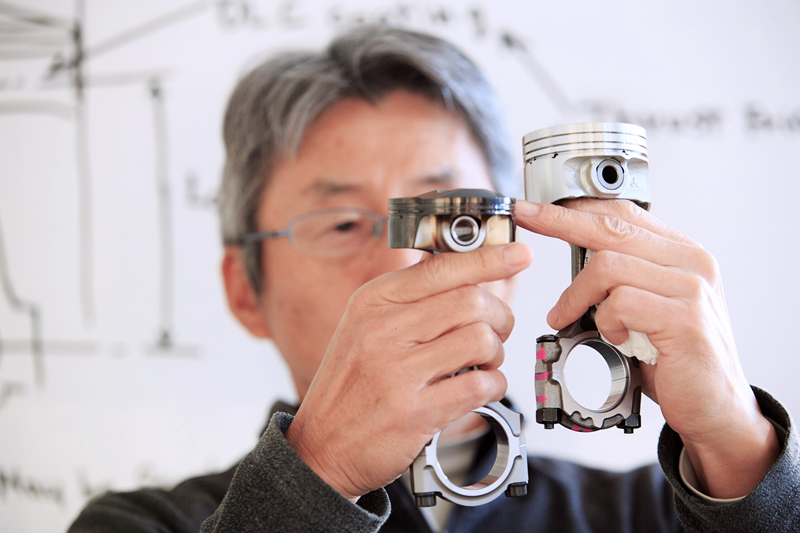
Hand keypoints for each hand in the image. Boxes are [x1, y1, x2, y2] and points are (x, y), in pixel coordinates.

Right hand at [284, 242, 531, 500]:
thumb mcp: (364, 326)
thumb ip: (409, 299)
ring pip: (480, 340)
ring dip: (496, 353)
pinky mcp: (413, 412)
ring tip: (483, 363)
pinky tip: (480, 387)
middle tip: (497, 330)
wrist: (321, 446)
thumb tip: (465, 272)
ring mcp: (396, 371)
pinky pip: (480, 385)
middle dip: (499, 316)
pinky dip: (494, 385)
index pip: (442, 268)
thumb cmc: (351, 384)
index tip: (519, 253)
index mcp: (373, 301)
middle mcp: (382, 330)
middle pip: (471, 301)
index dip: (490, 257)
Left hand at [515, 198, 778, 498]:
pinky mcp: (684, 318)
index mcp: (681, 253)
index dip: (575, 207)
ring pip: (608, 266)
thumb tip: (575, 252)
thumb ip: (624, 276)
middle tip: (526, 216)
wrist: (716, 408)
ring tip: (569, 318)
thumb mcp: (647, 306)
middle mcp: (691, 261)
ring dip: (577, 294)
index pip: (622, 214)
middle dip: (559, 222)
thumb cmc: (674, 358)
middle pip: (611, 227)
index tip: (537, 206)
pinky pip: (621, 303)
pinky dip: (605, 322)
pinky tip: (614, 339)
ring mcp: (691, 287)